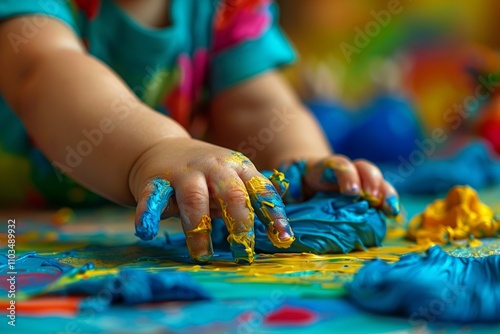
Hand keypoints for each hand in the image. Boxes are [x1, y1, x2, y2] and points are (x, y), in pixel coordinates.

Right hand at [128, 138, 294, 263]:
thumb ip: (254, 194)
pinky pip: (152, 199)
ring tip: (203, 256)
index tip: (283, 239)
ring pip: (194, 199)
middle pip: (231, 193)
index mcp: (238, 166)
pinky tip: (146, 231)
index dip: (273, 214)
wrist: (160, 148)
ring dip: (199, 228)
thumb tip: (284, 219)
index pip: (260, 189)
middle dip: (240, 222)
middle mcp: (214, 167)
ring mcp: (184, 173)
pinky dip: (148, 214)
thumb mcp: (234, 175)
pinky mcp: (155, 182)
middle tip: (244, 251)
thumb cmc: (205, 173)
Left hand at [279, 156, 399, 216]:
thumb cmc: (293, 180)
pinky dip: (389, 202)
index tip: (352, 192)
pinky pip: (381, 194)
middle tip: (372, 197)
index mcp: (323, 168)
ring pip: (376, 179)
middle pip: (362, 167)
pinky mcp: (364, 193)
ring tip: (389, 208)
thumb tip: (286, 194)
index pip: (337, 165)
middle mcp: (344, 171)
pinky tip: (394, 213)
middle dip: (370, 181)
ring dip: (385, 192)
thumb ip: (286, 185)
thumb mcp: (285, 179)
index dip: (346, 175)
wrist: (303, 174)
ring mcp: (357, 180)